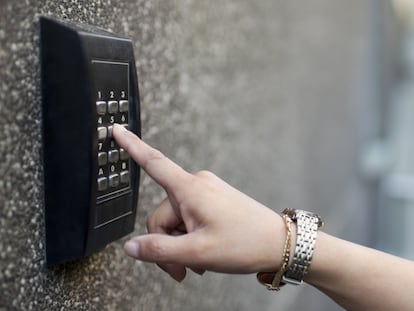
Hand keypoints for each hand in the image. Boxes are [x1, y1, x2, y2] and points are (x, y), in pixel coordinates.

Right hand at [113, 124, 284, 281]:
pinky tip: (202, 253)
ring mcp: (206, 192)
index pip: (153, 162)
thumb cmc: (245, 242)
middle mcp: (197, 185)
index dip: (131, 146)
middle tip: (180, 269)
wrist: (278, 242)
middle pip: (161, 215)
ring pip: (175, 220)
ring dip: (180, 245)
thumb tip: (131, 247)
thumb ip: (159, 250)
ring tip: (196, 263)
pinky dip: (190, 237)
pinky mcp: (212, 200)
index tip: (116, 130)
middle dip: (166, 245)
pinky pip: (189, 218)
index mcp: (190, 190)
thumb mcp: (197, 252)